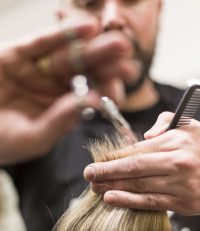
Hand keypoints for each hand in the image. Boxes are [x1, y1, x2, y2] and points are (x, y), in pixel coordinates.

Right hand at [0, 18, 135, 164]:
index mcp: (62, 110)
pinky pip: (42, 43)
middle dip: (107, 65)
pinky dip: (62, 34)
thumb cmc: (1, 142)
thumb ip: (59, 121)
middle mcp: (54, 88)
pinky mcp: (19, 55)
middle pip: (85, 74)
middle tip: (128, 57)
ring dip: (94, 47)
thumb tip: (90, 101)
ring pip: (69, 56)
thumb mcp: (32, 138)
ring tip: (118, 41)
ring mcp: (38, 70)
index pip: (89, 97)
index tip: (123, 85)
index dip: (106, 90)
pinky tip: (87, 27)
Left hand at [84, 112, 199, 215]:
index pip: (137, 149)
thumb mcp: (190, 126)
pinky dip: (128, 201)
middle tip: (88, 174)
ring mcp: (179, 185)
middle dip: (106, 171)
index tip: (99, 159)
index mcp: (175, 142)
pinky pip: (150, 202)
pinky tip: (111, 199)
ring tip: (94, 187)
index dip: (115, 156)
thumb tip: (146, 135)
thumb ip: (166, 122)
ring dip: (113, 187)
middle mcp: (176, 163)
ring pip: (138, 186)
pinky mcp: (182, 203)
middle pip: (133, 168)